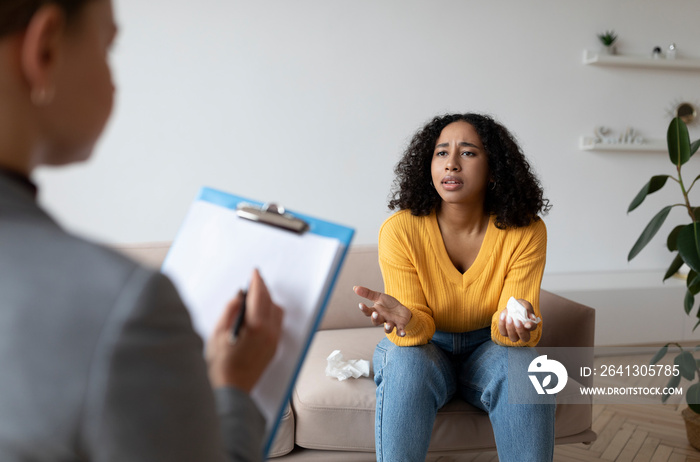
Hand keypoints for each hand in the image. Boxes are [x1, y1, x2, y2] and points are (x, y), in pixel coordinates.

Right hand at [206, 269, 283, 391]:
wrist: (231, 391)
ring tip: (255, 298)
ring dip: (268, 301)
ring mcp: (274, 341)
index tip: (254, 273)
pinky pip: (277, 324)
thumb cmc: (220, 365)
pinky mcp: (274, 348)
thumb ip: (229, 312)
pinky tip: (259, 314)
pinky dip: (270, 313)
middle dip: (263, 289)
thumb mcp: (217, 335)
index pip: (259, 296)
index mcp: (256, 326)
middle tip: (254, 282)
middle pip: (270, 302)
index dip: (256, 282)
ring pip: (277, 312)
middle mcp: (269, 332)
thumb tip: (238, 297)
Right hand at [353, 286, 411, 336]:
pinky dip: (401, 333)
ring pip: (387, 329)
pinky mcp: (400, 325)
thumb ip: (367, 293)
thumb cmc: (388, 304)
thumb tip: (354, 287)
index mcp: (376, 311)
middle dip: (375, 318)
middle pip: (376, 321)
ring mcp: (391, 323)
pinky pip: (400, 331)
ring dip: (387, 328)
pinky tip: (403, 333)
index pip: (368, 312)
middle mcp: (382, 319)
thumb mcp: (378, 296)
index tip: (361, 304)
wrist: (401, 309)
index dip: (364, 309)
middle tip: (375, 314)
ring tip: (388, 325)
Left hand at [497, 298, 537, 343]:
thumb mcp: (524, 305)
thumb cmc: (520, 306)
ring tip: (509, 317)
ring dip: (510, 328)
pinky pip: (503, 332)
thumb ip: (528, 310)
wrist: (510, 307)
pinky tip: (503, 315)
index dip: (531, 327)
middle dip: (520, 330)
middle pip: (524, 338)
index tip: (527, 324)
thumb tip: (532, 317)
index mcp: (531, 325)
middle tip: (517, 321)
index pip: (533, 328)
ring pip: (513, 337)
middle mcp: (524, 332)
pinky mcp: (505, 332)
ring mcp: (514, 334)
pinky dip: (502, 324)